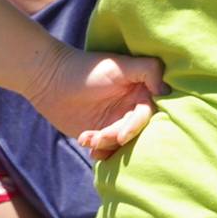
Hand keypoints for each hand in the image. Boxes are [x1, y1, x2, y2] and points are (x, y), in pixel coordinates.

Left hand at [26, 45, 166, 160]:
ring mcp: (116, 123)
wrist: (51, 79)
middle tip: (100, 137)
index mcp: (142, 92)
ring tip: (87, 139)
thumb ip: (149, 71)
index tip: (122, 135)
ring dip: (105, 146)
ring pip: (120, 144)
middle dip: (117, 137)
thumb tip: (166, 91)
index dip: (137, 126)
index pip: (149, 114)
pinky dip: (98, 152)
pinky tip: (86, 142)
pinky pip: (107, 151)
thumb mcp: (121, 65)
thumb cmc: (87, 69)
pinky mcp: (101, 134)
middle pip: (135, 132)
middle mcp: (132, 108)